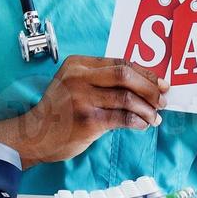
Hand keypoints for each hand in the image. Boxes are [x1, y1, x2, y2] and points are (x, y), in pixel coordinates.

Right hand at [8, 56, 167, 167]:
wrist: (33, 135)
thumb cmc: (59, 111)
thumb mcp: (74, 84)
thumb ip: (101, 79)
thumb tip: (144, 83)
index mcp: (78, 64)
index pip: (120, 62)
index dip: (145, 72)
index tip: (161, 83)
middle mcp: (79, 77)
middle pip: (125, 75)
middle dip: (150, 87)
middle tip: (163, 100)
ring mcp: (82, 98)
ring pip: (127, 98)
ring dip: (147, 109)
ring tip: (155, 117)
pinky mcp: (87, 120)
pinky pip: (122, 118)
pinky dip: (138, 121)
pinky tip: (142, 125)